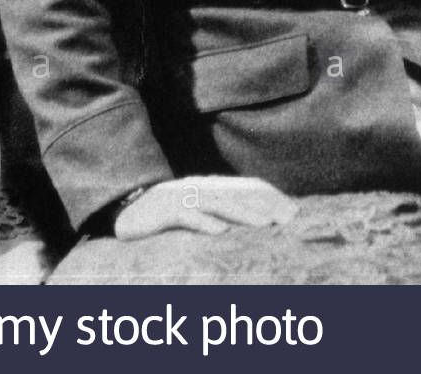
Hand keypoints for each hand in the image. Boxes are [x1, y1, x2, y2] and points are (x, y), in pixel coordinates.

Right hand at [113, 175, 297, 239]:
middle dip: (265, 205)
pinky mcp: (164, 210)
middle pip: (239, 194)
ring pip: (217, 203)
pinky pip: (186, 216)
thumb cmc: (166, 214)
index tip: (294, 212)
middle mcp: (202, 188)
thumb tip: (252, 225)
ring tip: (263, 224)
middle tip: (288, 220)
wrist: (126, 208)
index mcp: (213, 187)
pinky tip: (219, 232)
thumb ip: (223, 213)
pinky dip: (203, 223)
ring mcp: (183, 197)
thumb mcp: (199, 211)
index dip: (272, 198)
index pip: (249, 188)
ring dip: (242, 214)